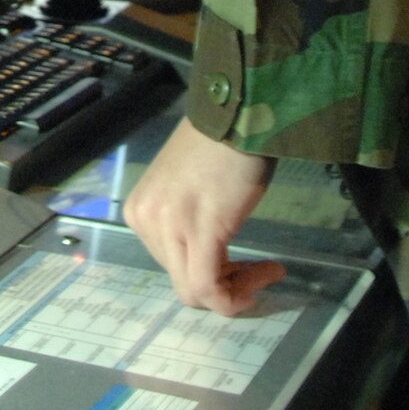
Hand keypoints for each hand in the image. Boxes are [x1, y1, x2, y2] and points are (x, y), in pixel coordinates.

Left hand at [123, 117, 285, 315]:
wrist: (239, 114)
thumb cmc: (221, 145)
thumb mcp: (187, 191)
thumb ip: (182, 223)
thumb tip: (201, 256)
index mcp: (139, 211)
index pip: (168, 265)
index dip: (207, 274)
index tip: (242, 265)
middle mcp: (145, 221)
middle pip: (180, 280)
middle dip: (223, 284)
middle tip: (258, 269)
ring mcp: (168, 226)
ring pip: (194, 291)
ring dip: (235, 290)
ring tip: (266, 270)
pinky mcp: (200, 230)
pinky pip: (209, 286)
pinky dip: (237, 295)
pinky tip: (269, 272)